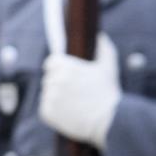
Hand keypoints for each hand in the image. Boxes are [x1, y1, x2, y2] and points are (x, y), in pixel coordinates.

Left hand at [40, 32, 120, 148]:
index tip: (68, 76)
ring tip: (75, 104)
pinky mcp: (46, 112)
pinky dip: (54, 112)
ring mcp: (49, 96)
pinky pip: (45, 109)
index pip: (51, 63)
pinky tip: (69, 113)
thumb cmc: (108, 93)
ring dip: (57, 98)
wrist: (109, 121)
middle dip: (60, 84)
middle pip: (49, 79)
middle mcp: (54, 79)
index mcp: (65, 66)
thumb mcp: (108, 67)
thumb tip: (100, 35)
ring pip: (48, 94)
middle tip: (76, 93)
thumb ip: (103, 48)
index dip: (59, 68)